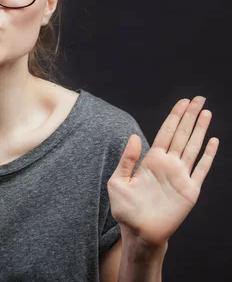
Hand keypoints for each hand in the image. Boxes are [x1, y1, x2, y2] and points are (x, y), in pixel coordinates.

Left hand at [107, 96, 218, 247]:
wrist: (139, 233)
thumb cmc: (125, 209)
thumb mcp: (118, 182)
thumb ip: (127, 160)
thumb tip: (134, 137)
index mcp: (151, 161)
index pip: (166, 133)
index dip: (175, 117)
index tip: (183, 102)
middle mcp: (168, 165)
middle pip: (182, 135)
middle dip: (190, 116)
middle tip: (199, 98)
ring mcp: (180, 176)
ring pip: (193, 147)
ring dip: (200, 130)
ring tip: (207, 112)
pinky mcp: (190, 191)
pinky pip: (202, 169)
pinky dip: (209, 156)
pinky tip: (213, 141)